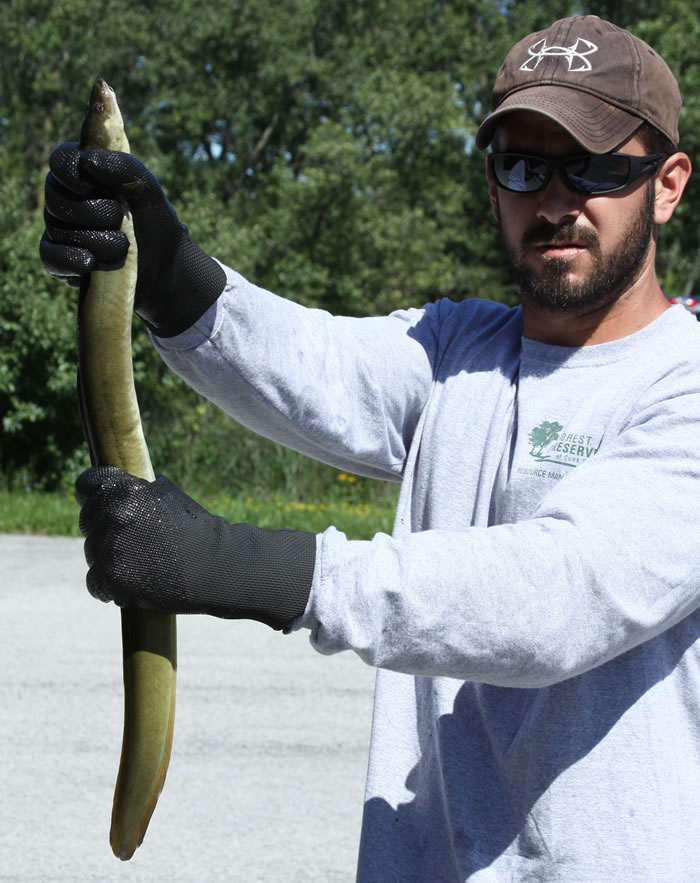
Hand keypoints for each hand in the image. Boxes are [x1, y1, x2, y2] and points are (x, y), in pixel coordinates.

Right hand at [40, 142, 225, 336]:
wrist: (163, 269)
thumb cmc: (155, 224)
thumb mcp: (150, 192)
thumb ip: (126, 168)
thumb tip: (87, 161)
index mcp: (86, 175)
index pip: (61, 161)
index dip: (70, 172)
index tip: (90, 186)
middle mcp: (68, 200)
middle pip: (55, 197)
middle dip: (93, 211)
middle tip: (119, 219)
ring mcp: (62, 231)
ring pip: (57, 229)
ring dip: (95, 240)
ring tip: (122, 247)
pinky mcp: (62, 260)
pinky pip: (50, 257)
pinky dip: (70, 259)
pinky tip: (90, 263)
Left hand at [75, 466, 315, 629]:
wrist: (216, 565)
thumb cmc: (195, 529)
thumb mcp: (167, 494)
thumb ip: (136, 488)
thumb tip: (112, 481)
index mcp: (126, 490)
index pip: (86, 484)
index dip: (91, 494)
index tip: (99, 504)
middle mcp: (114, 515)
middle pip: (87, 520)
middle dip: (104, 529)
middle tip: (135, 542)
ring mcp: (111, 547)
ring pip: (92, 552)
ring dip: (110, 559)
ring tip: (142, 563)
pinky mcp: (112, 578)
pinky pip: (95, 582)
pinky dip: (110, 587)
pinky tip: (133, 583)